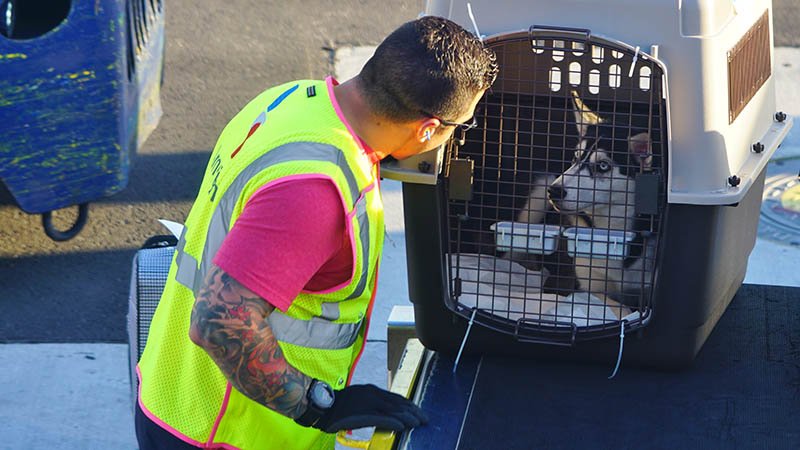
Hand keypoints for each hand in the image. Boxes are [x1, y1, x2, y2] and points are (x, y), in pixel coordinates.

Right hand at [312, 384, 427, 432]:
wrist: (322, 406)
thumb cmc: (339, 405)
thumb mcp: (359, 398)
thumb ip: (372, 404)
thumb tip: (386, 414)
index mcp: (372, 391)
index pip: (396, 398)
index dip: (409, 405)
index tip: (418, 411)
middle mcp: (373, 395)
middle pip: (398, 403)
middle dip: (413, 411)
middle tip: (424, 418)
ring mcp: (368, 404)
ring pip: (393, 411)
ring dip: (408, 418)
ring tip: (418, 423)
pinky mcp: (362, 414)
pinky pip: (381, 419)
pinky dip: (393, 423)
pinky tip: (402, 427)